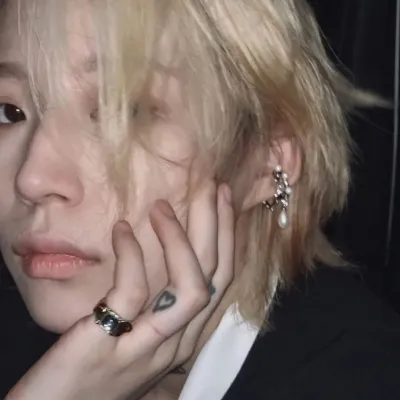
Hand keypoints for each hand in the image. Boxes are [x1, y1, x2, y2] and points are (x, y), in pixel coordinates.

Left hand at [7, 183, 233, 399]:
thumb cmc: (96, 370)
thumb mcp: (140, 339)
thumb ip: (161, 308)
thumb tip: (172, 259)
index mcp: (185, 337)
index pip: (222, 282)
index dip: (228, 237)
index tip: (223, 199)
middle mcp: (176, 344)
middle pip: (215, 278)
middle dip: (217, 226)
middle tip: (210, 186)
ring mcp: (145, 348)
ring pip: (190, 287)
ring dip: (180, 239)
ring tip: (162, 206)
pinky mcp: (107, 346)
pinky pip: (131, 293)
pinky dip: (131, 256)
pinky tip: (121, 230)